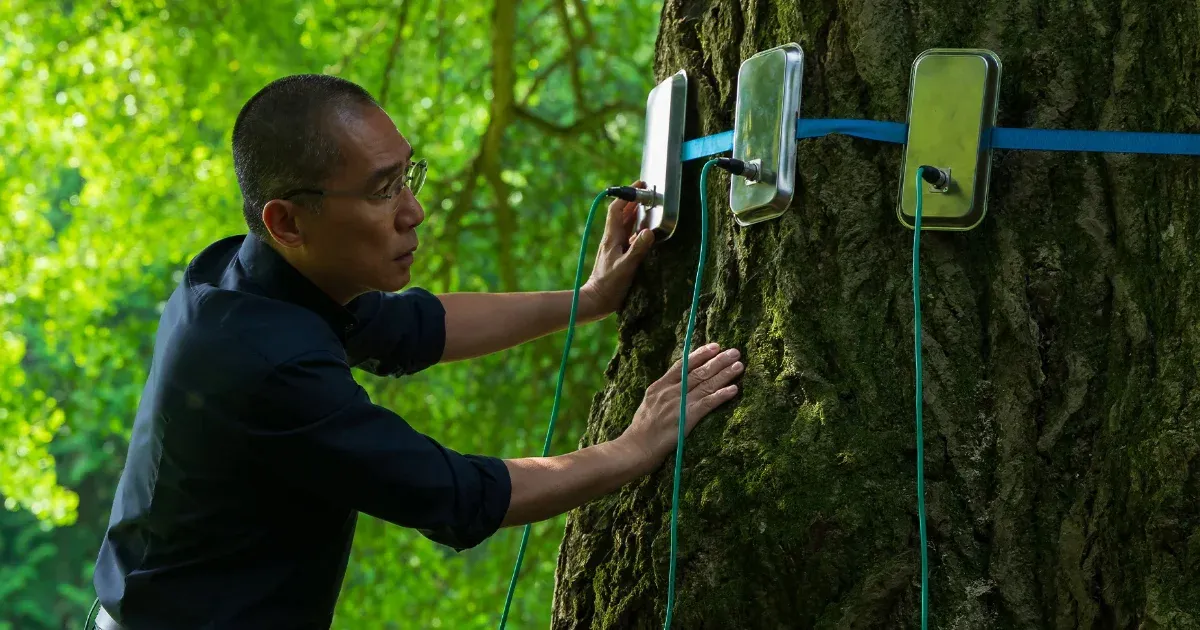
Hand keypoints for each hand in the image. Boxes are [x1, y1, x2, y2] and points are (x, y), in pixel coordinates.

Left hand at [580, 180, 655, 317]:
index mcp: (611, 237)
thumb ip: (638, 249)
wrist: (596, 300)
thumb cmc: (609, 285)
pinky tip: (645, 231)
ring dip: (635, 213)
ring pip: (625, 224)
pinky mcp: (617, 254)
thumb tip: (649, 231)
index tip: (640, 187)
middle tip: (647, 193)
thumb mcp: (626, 267)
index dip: (627, 195)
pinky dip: (637, 229)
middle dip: (633, 201)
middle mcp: (612, 238)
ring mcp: (614, 246)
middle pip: (622, 213)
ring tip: (648, 206)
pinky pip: (628, 236)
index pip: (617, 209)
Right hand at [619, 343, 742, 469]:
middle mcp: (669, 391)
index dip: (700, 354)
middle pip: (698, 372)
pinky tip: (734, 390)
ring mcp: (678, 404)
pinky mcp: (686, 419)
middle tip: (735, 351)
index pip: (683, 365)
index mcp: (659, 386)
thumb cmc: (641, 430)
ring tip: (739, 366)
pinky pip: (707, 404)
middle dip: (718, 360)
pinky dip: (721, 395)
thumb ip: (663, 393)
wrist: (634, 448)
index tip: (715, 346)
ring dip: (724, 374)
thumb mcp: (648, 404)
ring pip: (705, 385)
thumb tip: (677, 384)